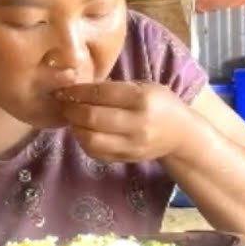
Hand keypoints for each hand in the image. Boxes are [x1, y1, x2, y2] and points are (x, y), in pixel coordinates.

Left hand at [55, 81, 190, 162]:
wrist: (181, 135)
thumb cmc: (160, 104)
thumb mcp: (144, 87)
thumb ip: (115, 88)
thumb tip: (79, 87)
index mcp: (142, 99)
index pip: (101, 93)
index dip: (78, 91)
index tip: (65, 88)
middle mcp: (137, 124)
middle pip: (92, 117)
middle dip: (72, 109)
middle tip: (63, 104)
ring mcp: (132, 145)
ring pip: (91, 140)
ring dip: (75, 128)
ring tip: (72, 119)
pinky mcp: (127, 159)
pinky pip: (97, 153)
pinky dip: (84, 142)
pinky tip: (83, 132)